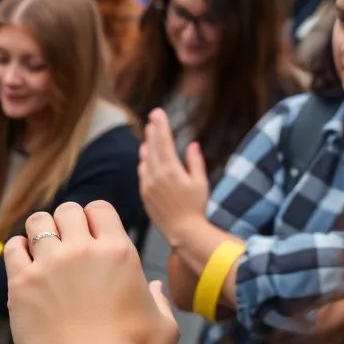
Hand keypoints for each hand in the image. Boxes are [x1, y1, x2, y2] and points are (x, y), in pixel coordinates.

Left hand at [5, 202, 178, 343]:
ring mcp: (49, 264)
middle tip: (66, 243)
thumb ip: (160, 302)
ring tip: (42, 249)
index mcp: (119, 253)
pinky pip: (12, 248)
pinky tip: (24, 262)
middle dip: (67, 222)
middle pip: (67, 210)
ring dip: (40, 231)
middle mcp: (82, 251)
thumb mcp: (164, 328)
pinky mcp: (22, 283)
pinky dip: (17, 249)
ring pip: (38, 222)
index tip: (90, 234)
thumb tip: (154, 287)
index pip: (99, 208)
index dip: (93, 218)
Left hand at [138, 109, 208, 243]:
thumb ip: (195, 162)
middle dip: (154, 130)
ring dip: (148, 144)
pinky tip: (145, 153)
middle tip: (153, 115)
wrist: (182, 230)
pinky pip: (142, 172)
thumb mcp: (200, 183)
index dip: (161, 126)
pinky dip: (143, 160)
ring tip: (150, 131)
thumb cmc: (196, 207)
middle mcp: (156, 175)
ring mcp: (148, 184)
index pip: (164, 142)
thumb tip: (191, 145)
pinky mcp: (144, 193)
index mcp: (171, 170)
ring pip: (146, 158)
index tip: (158, 113)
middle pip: (153, 147)